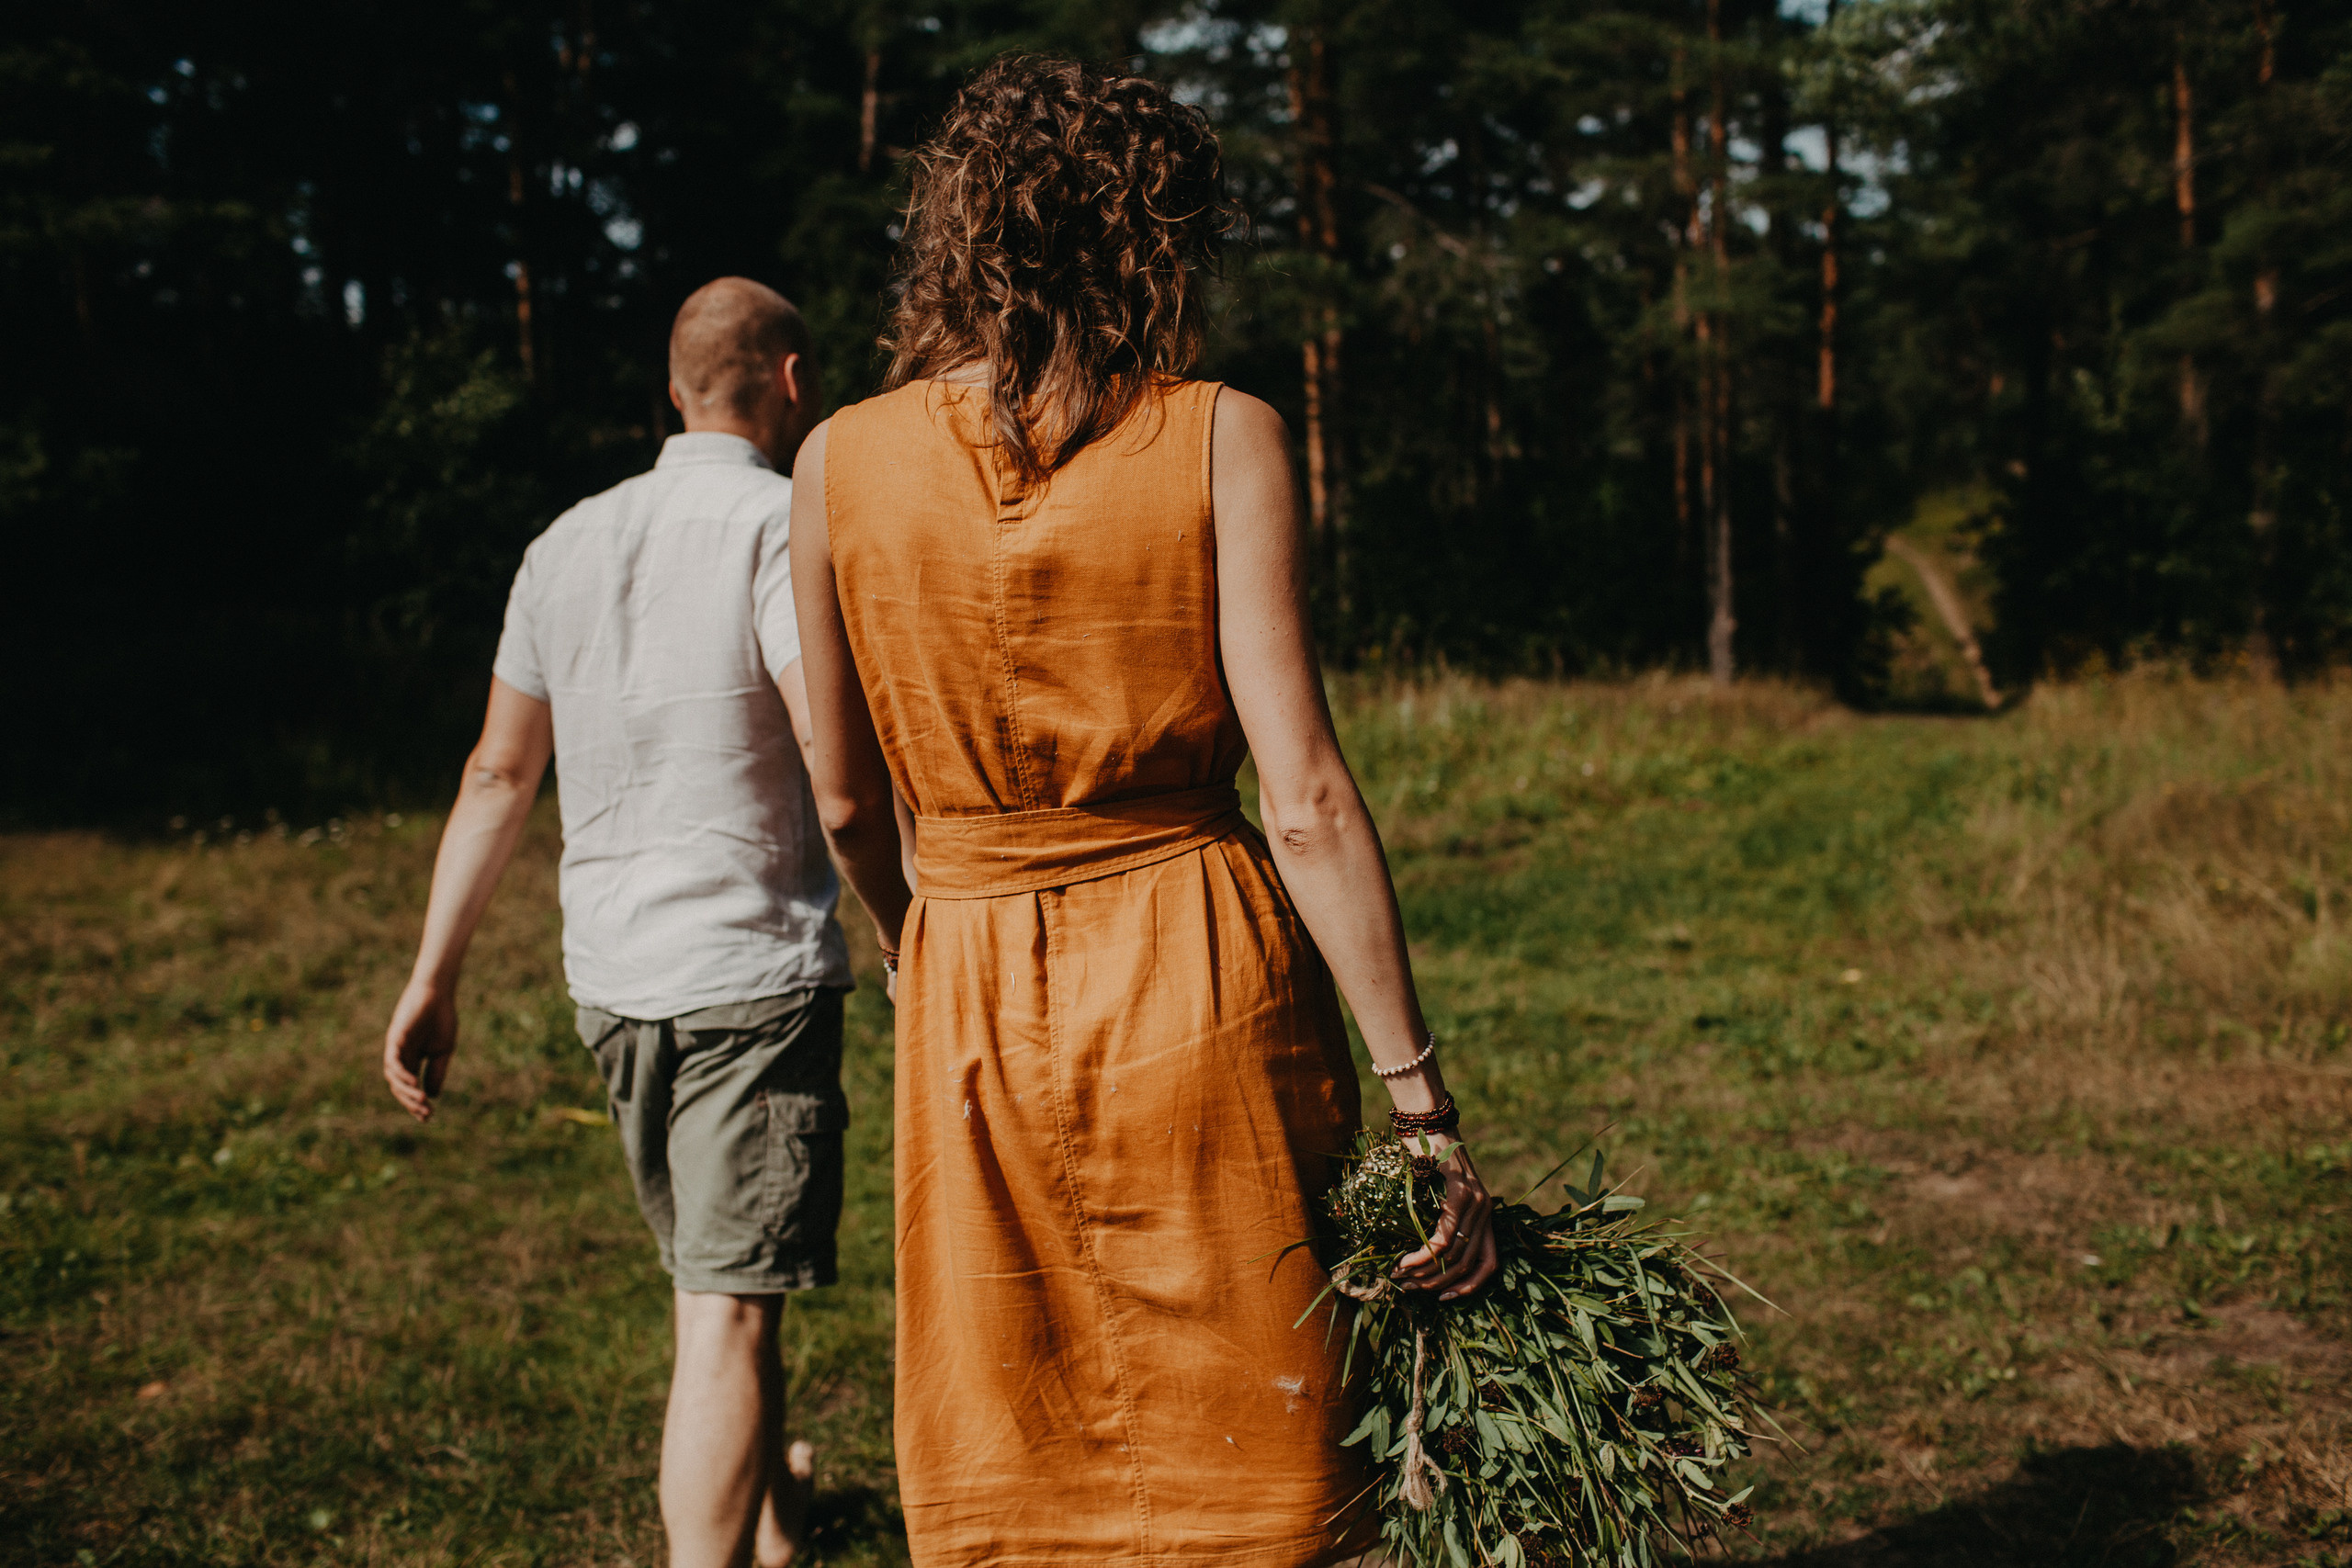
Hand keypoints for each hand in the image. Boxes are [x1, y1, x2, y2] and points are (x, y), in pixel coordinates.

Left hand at [384, 976, 457, 1121]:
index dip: (416, 1104)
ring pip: (394, 1077)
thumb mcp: (442, 1051)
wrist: (438, 994)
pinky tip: (414, 1083)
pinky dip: (401, 1074)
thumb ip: (436, 1071)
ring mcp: (395, 1048)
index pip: (409, 1088)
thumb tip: (432, 1095)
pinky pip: (393, 1061)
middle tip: (426, 1114)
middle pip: (399, 1086)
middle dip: (412, 1102)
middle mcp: (400, 1057)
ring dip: (406, 1092)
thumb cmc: (441, 1019)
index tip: (429, 1118)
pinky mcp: (395, 1038)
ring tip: (422, 1101)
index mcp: (411, 1060)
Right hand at [1394, 1134, 1498, 1300]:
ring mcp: (1477, 1201)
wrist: (1427, 1120)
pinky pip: (1443, 1236)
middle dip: (1436, 1283)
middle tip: (1408, 1288)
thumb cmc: (1426, 1157)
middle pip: (1467, 1263)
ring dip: (1425, 1272)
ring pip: (1454, 1254)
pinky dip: (1424, 1255)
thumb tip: (1422, 1258)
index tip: (1444, 1299)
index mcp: (1484, 1214)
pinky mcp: (1461, 1192)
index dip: (1468, 1287)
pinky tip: (1406, 1260)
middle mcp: (1486, 1210)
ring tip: (1400, 1276)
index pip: (1488, 1263)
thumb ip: (1441, 1219)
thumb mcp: (1438, 1193)